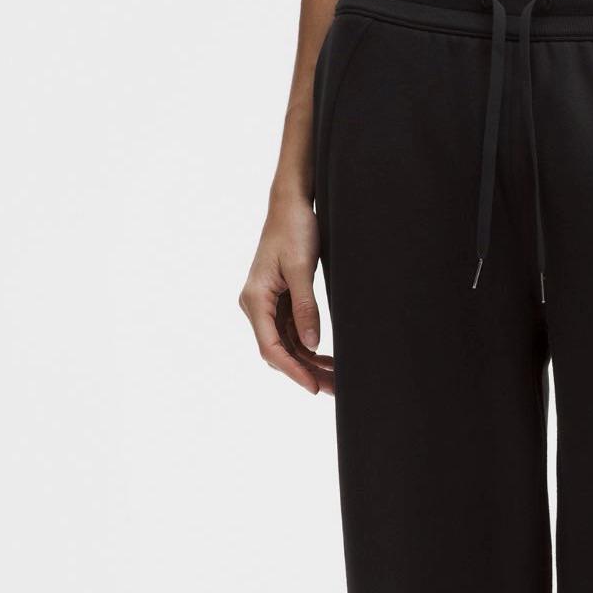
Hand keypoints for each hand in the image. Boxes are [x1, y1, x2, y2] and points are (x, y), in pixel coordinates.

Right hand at [239, 193, 333, 395]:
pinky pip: (292, 334)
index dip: (293, 371)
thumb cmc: (294, 228)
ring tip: (337, 380)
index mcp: (255, 299)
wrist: (290, 203)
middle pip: (279, 352)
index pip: (271, 348)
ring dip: (310, 364)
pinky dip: (309, 348)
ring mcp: (267, 305)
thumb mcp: (302, 268)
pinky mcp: (279, 302)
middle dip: (306, 373)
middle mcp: (256, 306)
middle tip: (335, 389)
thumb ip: (306, 307)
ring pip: (287, 346)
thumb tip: (311, 344)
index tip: (315, 387)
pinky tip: (328, 360)